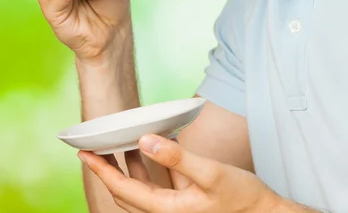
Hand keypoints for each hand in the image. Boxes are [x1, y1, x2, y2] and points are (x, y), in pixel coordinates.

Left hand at [78, 134, 283, 212]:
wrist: (263, 211)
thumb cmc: (240, 195)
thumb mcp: (210, 172)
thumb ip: (177, 158)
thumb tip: (144, 141)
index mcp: (166, 210)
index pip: (122, 190)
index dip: (101, 171)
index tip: (84, 153)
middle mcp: (165, 212)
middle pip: (125, 192)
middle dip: (107, 170)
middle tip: (93, 146)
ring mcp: (173, 207)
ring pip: (139, 188)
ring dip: (126, 167)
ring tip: (115, 143)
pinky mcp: (183, 198)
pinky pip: (156, 183)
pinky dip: (147, 165)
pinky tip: (149, 145)